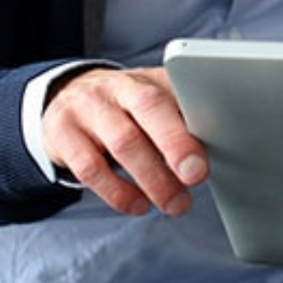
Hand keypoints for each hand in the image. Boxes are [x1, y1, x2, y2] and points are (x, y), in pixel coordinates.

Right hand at [40, 66, 207, 217]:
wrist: (67, 96)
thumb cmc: (126, 106)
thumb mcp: (153, 100)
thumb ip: (181, 118)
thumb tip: (221, 146)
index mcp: (146, 77)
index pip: (173, 91)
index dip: (192, 119)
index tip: (208, 150)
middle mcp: (115, 87)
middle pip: (148, 110)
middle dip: (176, 146)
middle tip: (196, 177)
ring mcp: (86, 109)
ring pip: (123, 143)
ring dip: (153, 179)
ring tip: (175, 203)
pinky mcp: (61, 135)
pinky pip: (90, 169)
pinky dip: (118, 193)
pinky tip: (139, 205)